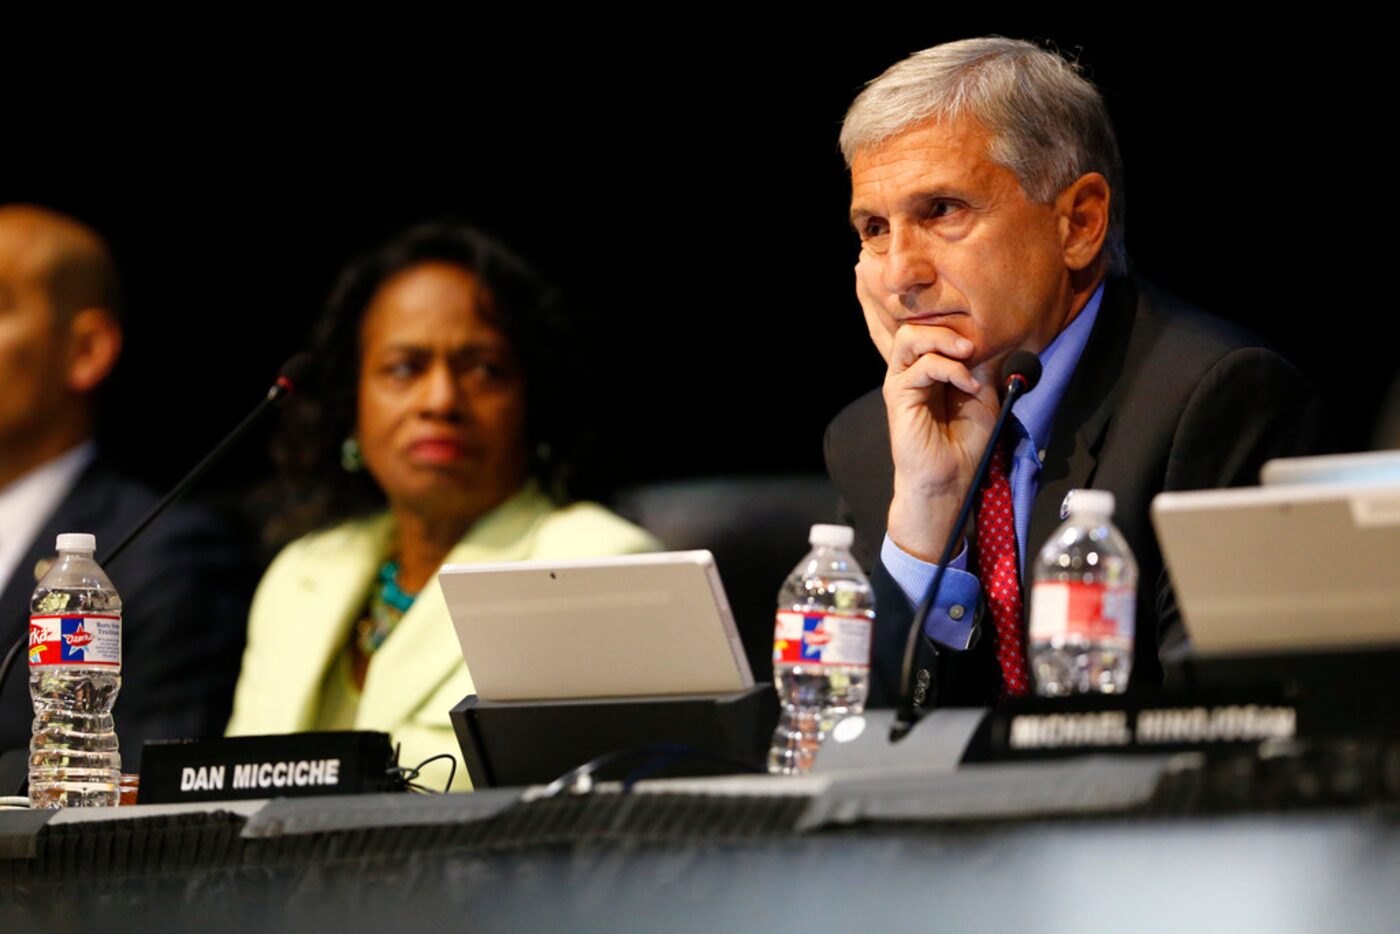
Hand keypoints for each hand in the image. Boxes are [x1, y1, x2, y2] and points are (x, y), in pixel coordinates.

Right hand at [855, 255, 999, 561]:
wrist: (949, 481)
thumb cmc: (965, 442)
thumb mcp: (983, 393)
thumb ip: (982, 364)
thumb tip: (995, 335)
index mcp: (927, 365)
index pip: (921, 324)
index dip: (927, 304)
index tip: (941, 294)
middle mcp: (910, 369)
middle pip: (907, 321)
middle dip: (935, 314)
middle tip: (970, 331)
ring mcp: (901, 382)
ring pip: (911, 337)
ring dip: (944, 338)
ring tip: (968, 352)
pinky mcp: (899, 397)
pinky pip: (919, 366)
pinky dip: (949, 368)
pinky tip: (969, 384)